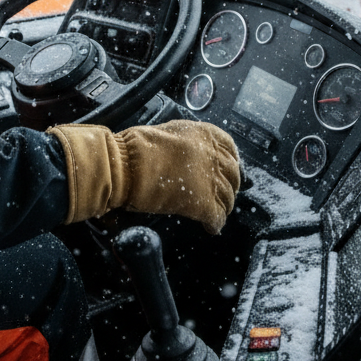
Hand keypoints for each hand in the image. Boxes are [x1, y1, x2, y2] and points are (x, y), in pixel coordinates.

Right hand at [49, 119, 240, 234]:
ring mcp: (211, 180)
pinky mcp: (203, 203)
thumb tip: (189, 153)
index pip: (231, 149)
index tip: (228, 170)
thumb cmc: (136, 148)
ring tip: (215, 213)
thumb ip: (187, 144)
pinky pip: (218, 218)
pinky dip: (215, 224)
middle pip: (234, 175)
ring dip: (223, 206)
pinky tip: (210, 227)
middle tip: (222, 194)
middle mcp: (213, 155)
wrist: (126, 165)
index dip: (230, 163)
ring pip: (228, 198)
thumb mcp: (168, 133)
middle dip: (230, 187)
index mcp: (206, 134)